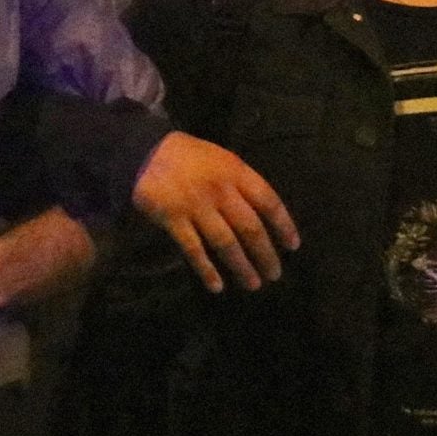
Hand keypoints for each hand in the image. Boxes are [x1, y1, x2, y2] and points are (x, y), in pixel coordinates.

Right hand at [131, 132, 298, 291]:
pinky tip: (216, 286)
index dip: (284, 225)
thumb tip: (264, 212)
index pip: (269, 201)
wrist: (143, 150)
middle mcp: (219, 190)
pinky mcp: (172, 218)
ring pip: (225, 242)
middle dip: (265, 254)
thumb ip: (241, 182)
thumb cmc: (189, 156)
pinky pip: (193, 248)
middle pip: (250, 228)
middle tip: (274, 275)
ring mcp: (195, 205)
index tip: (293, 246)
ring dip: (241, 266)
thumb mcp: (221, 157)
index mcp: (235, 172)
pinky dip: (206, 269)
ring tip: (253, 284)